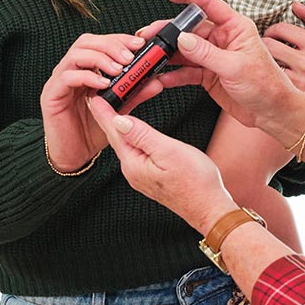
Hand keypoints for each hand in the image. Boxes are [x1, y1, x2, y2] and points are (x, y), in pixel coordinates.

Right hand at [39, 32, 155, 171]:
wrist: (73, 155)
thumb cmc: (92, 130)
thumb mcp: (119, 109)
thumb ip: (135, 93)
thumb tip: (156, 81)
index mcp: (85, 68)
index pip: (100, 42)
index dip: (119, 39)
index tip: (139, 44)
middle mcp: (70, 70)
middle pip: (87, 42)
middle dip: (110, 45)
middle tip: (129, 57)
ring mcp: (58, 81)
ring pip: (76, 54)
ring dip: (100, 58)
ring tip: (118, 70)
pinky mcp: (51, 95)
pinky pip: (67, 77)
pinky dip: (87, 77)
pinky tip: (103, 85)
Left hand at [87, 96, 235, 233]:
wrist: (209, 208)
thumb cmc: (195, 182)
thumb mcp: (169, 151)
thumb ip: (143, 135)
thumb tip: (120, 120)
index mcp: (134, 164)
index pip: (114, 132)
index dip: (104, 112)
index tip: (94, 96)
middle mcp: (133, 171)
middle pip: (117, 138)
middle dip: (109, 117)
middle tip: (100, 96)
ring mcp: (141, 175)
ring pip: (127, 144)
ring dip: (120, 126)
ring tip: (113, 108)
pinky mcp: (151, 176)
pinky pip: (136, 150)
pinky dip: (132, 136)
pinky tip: (133, 130)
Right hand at [150, 0, 304, 128]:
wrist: (272, 113)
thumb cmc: (266, 86)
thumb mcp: (235, 67)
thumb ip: (207, 53)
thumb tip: (182, 39)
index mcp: (235, 27)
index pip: (209, 4)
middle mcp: (223, 38)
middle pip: (189, 29)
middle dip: (167, 32)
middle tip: (148, 36)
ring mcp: (213, 56)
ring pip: (184, 50)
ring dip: (166, 54)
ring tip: (149, 57)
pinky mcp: (208, 74)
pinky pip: (186, 71)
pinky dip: (173, 75)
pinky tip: (161, 78)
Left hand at [263, 2, 304, 110]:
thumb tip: (296, 5)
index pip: (281, 29)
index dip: (273, 30)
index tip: (272, 35)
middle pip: (269, 45)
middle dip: (264, 44)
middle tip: (266, 47)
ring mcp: (300, 79)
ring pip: (268, 63)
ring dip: (264, 61)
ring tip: (267, 61)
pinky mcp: (294, 94)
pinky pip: (272, 80)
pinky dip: (270, 76)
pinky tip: (273, 77)